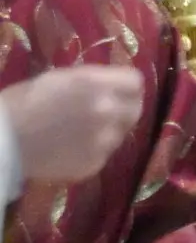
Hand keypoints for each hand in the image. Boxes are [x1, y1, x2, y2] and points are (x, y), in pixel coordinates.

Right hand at [2, 66, 142, 183]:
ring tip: (79, 130)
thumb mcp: (57, 79)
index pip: (135, 82)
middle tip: (106, 110)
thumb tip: (111, 85)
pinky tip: (70, 146)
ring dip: (108, 130)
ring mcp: (105, 141)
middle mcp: (107, 111)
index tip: (118, 88)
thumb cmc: (21, 103)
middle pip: (135, 108)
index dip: (125, 85)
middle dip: (123, 107)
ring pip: (120, 133)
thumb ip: (91, 81)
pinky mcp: (96, 163)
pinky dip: (93, 149)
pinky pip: (104, 153)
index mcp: (95, 84)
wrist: (2, 141)